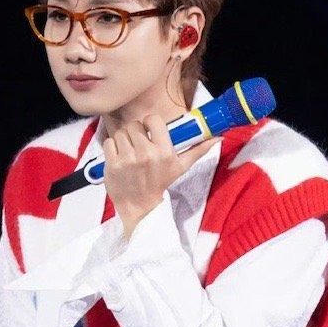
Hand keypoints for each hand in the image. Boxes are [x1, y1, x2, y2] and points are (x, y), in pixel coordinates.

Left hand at [102, 114, 214, 238]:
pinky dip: (112, 148)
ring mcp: (128, 160)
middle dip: (135, 133)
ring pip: (120, 133)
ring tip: (129, 153)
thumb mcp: (181, 167)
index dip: (149, 123)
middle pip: (134, 125)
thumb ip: (198, 150)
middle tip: (138, 145)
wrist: (140, 207)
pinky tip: (119, 158)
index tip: (149, 132)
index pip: (152, 119)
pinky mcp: (113, 165)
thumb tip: (218, 138)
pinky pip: (108, 142)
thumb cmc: (161, 184)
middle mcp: (146, 154)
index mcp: (165, 152)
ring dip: (123, 140)